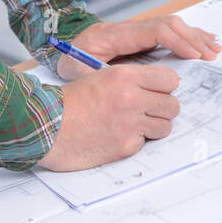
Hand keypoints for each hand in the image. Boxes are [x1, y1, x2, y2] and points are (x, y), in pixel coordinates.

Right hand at [36, 62, 181, 170]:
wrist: (48, 126)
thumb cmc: (71, 101)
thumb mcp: (101, 76)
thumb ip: (131, 80)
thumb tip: (156, 87)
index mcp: (125, 76)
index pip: (170, 79)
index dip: (165, 86)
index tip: (158, 90)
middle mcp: (132, 99)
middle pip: (172, 104)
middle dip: (162, 107)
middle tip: (147, 109)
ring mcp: (130, 124)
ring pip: (165, 126)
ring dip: (153, 126)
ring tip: (134, 123)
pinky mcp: (126, 146)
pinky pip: (145, 142)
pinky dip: (136, 140)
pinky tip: (118, 134)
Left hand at [52, 16, 220, 81]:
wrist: (64, 47)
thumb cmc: (71, 59)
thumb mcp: (75, 69)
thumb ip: (94, 74)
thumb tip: (116, 80)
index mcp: (117, 34)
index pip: (154, 30)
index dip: (176, 41)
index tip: (193, 55)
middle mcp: (130, 28)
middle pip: (168, 24)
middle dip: (192, 38)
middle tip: (210, 54)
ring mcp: (136, 31)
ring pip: (171, 26)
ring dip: (193, 36)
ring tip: (213, 48)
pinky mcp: (140, 37)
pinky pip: (167, 32)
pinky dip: (186, 36)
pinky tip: (201, 42)